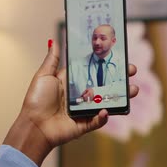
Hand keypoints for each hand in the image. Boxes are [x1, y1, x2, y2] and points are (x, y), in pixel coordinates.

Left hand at [3, 40, 138, 166]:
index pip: (93, 70)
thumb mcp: (44, 76)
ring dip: (122, 96)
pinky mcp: (85, 124)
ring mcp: (84, 110)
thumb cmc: (36, 100)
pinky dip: (103, 116)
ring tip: (133, 89)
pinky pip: (98, 120)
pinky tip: (106, 110)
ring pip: (107, 102)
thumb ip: (53, 60)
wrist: (33, 125)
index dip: (105, 63)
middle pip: (105, 84)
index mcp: (72, 82)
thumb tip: (54, 41)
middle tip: (132, 70)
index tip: (119, 54)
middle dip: (120, 78)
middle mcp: (81, 95)